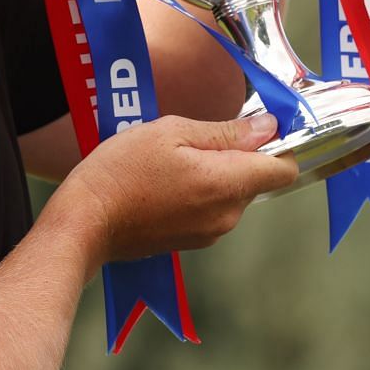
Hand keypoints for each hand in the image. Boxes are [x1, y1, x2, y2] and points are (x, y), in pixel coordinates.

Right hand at [54, 113, 296, 263]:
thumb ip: (226, 132)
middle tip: (194, 138)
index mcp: (227, 184)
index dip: (278, 144)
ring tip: (173, 159)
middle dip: (237, 155)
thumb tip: (269, 128)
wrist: (85, 222)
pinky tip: (165, 181)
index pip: (284, 169)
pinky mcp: (192, 242)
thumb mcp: (171, 132)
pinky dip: (199, 192)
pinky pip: (212, 209)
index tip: (256, 126)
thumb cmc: (122, 171)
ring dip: (215, 173)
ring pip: (232, 193)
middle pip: (256, 179)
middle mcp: (227, 215)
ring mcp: (210, 233)